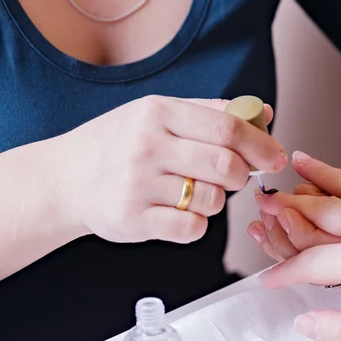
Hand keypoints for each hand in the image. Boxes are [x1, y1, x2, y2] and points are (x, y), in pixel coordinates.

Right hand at [57, 95, 285, 243]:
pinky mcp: (131, 220)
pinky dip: (197, 223)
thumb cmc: (119, 143)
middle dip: (242, 175)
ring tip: (195, 192)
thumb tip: (265, 113)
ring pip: (213, 200)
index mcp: (157, 112)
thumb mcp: (158, 114)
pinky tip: (179, 212)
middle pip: (226, 166)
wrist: (64, 179)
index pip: (227, 128)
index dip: (261, 144)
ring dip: (216, 200)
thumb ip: (212, 112)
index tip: (276, 157)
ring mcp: (137, 185)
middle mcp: (146, 146)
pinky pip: (192, 228)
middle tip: (235, 177)